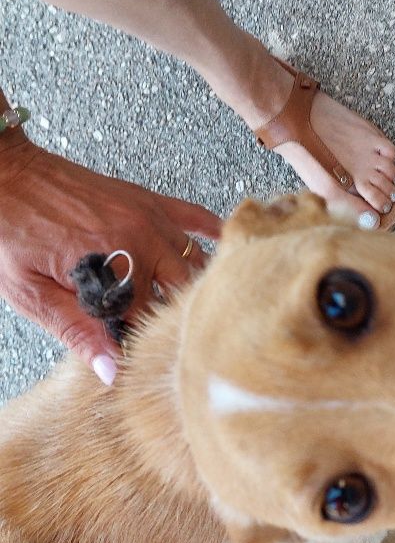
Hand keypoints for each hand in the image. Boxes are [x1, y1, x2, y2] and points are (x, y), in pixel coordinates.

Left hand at [0, 136, 220, 380]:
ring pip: (195, 263)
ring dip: (197, 287)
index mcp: (113, 267)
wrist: (3, 174)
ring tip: (199, 313)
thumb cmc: (8, 230)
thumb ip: (76, 331)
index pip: (149, 321)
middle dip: (177, 319)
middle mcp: (141, 239)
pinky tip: (224, 247)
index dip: (145, 343)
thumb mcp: (32, 293)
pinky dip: (212, 233)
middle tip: (173, 341)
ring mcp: (149, 217)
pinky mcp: (147, 200)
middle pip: (182, 293)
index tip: (142, 358)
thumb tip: (111, 369)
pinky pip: (194, 216)